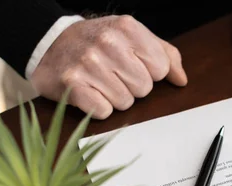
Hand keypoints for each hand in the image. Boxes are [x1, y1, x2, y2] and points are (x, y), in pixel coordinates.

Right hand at [31, 15, 187, 118]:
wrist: (50, 43)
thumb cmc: (98, 42)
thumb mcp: (132, 37)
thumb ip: (164, 55)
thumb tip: (181, 80)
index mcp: (128, 28)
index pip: (160, 69)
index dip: (149, 73)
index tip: (132, 65)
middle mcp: (108, 43)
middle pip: (144, 88)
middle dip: (132, 87)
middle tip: (113, 74)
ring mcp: (88, 64)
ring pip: (125, 103)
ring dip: (114, 98)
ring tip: (100, 82)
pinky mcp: (72, 85)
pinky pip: (103, 112)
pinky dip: (98, 108)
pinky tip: (89, 93)